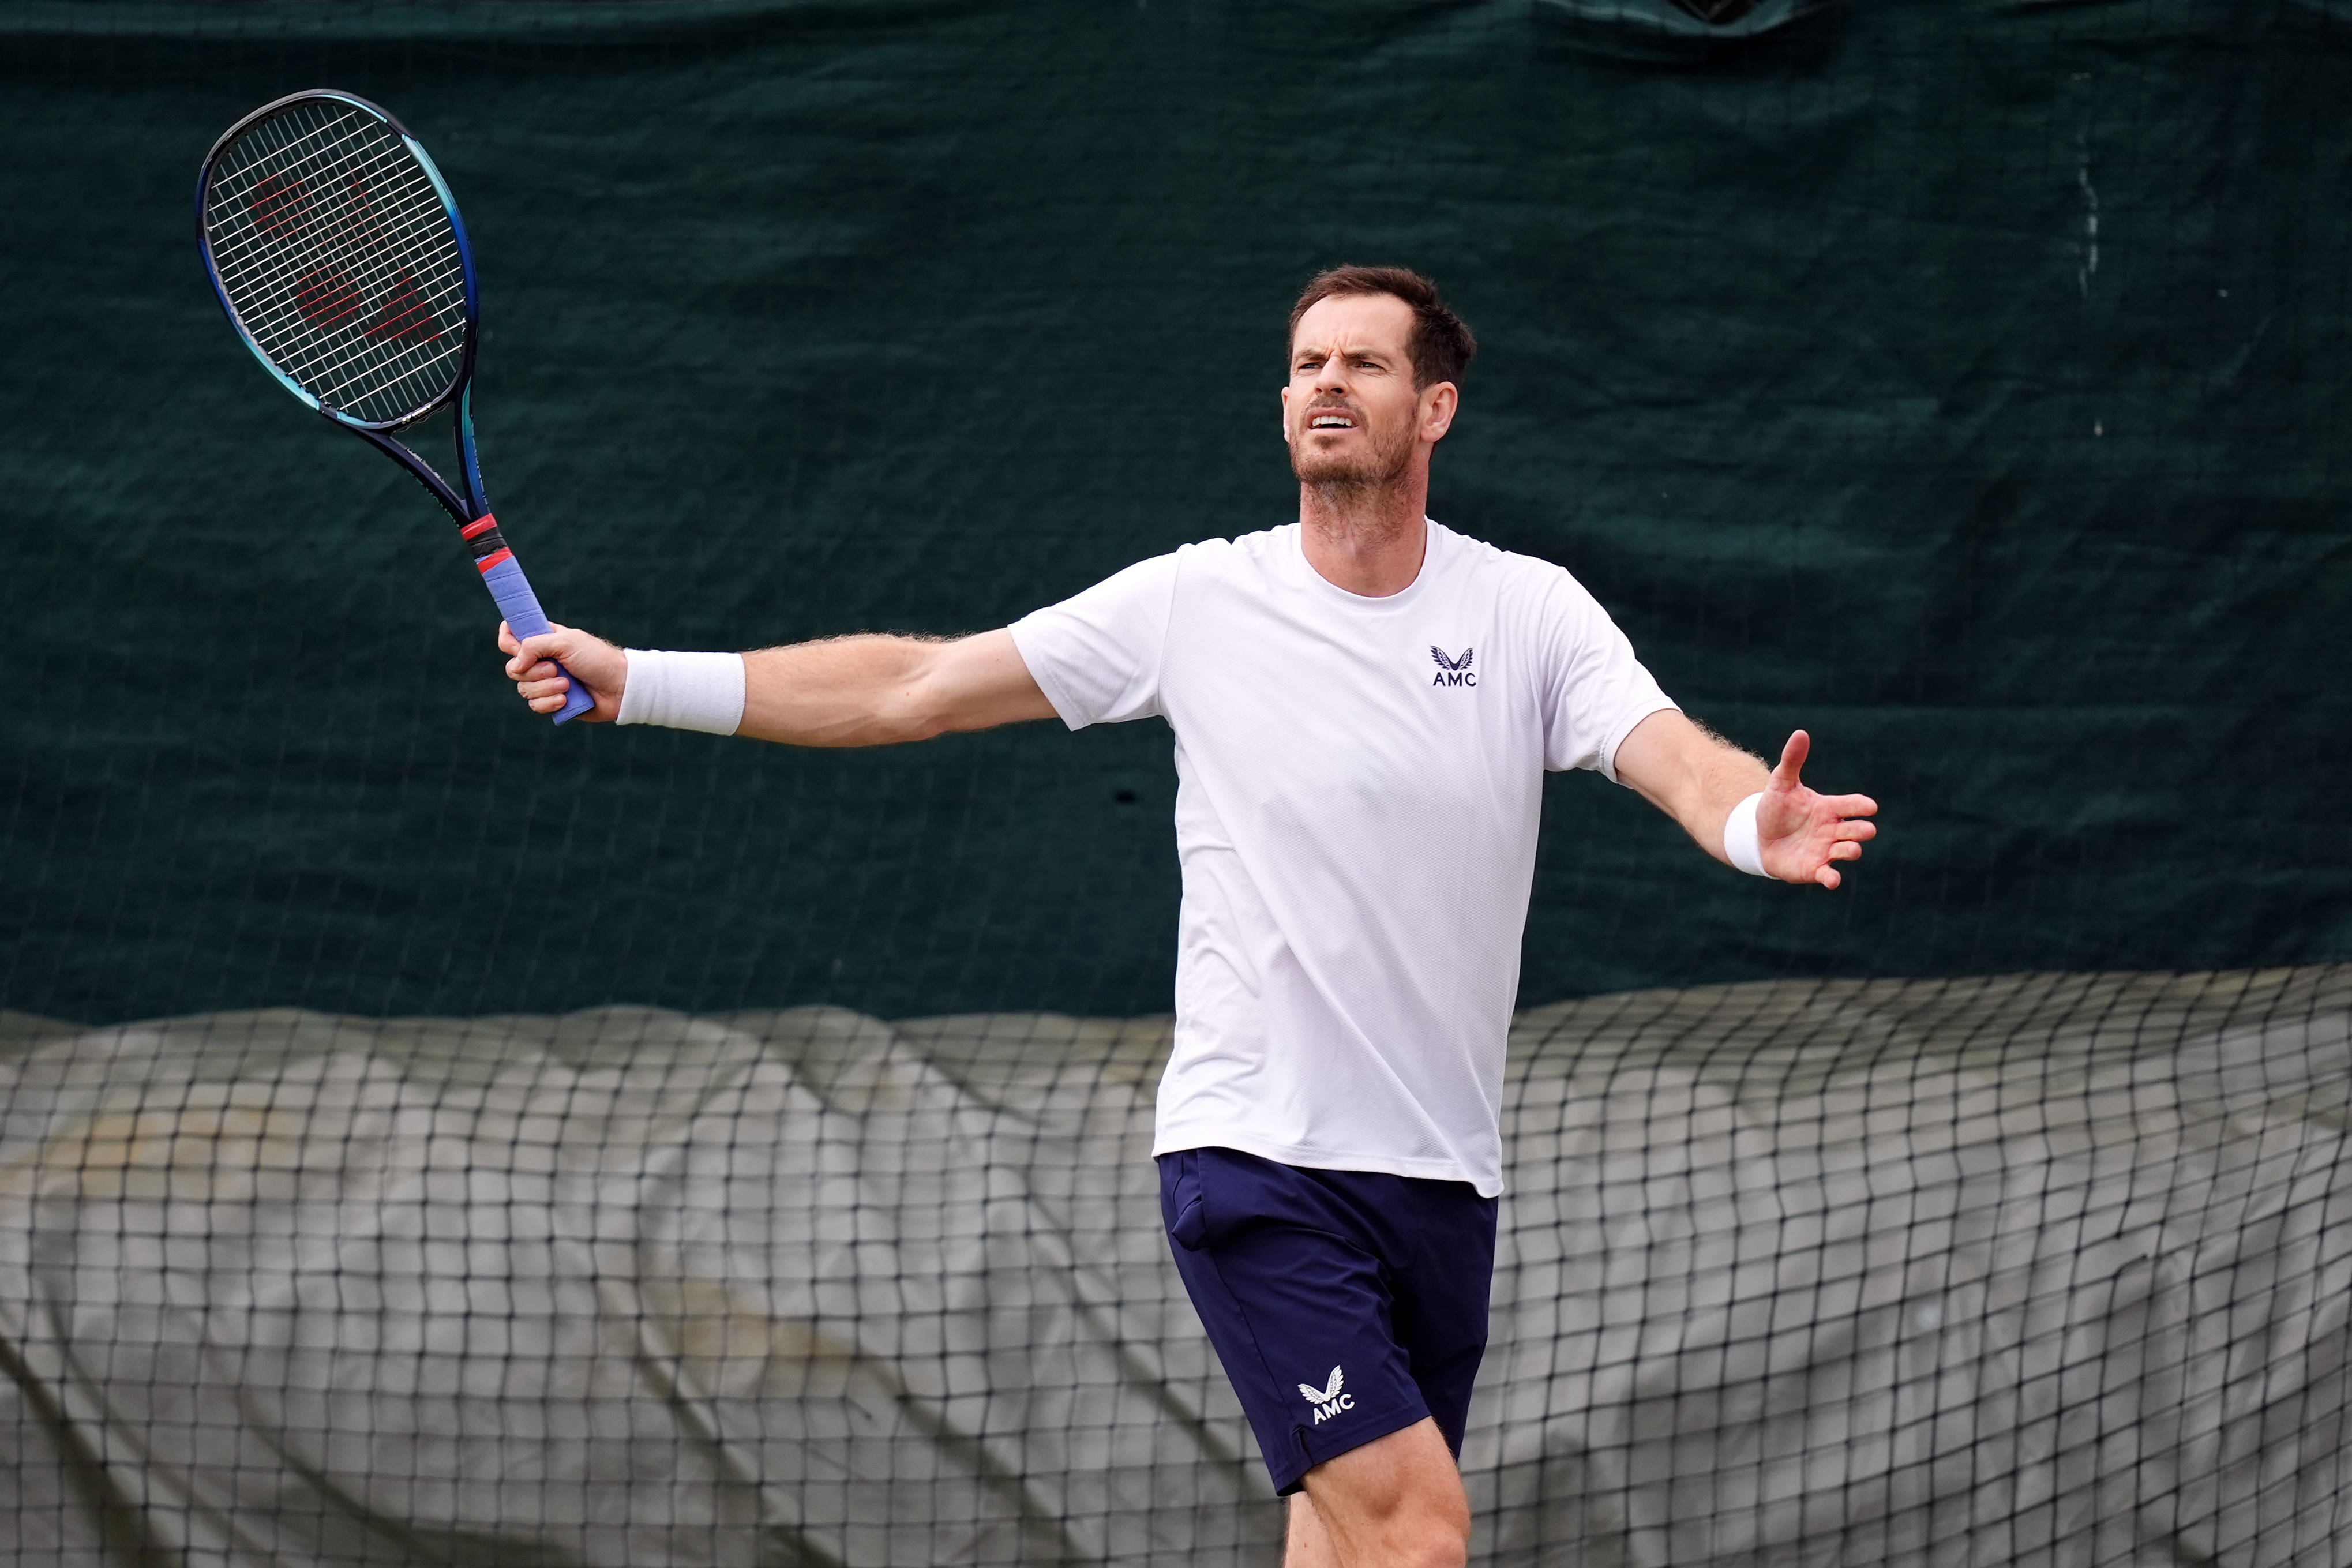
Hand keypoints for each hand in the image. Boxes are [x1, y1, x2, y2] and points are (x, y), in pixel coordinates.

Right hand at [498, 621, 625, 720]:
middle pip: (513, 668)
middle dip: (533, 671)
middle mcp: (541, 660)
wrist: (620, 687)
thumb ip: (534, 646)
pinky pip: (535, 706)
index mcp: (544, 640)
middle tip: (556, 669)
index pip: (510, 636)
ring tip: (568, 685)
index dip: (508, 642)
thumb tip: (514, 665)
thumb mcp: (566, 642)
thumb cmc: (597, 659)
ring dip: (546, 688)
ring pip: (524, 689)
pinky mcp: (553, 702)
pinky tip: (566, 700)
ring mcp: (546, 682)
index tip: (517, 647)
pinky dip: (550, 703)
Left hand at [1758, 730, 1876, 888]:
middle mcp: (1832, 829)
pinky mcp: (1813, 869)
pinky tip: (1833, 880)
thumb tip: (1800, 732)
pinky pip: (1828, 874)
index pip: (1852, 805)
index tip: (1869, 806)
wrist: (1756, 836)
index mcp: (1829, 808)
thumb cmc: (1775, 809)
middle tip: (1865, 829)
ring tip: (1850, 850)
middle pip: (1855, 830)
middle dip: (1862, 830)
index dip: (1861, 806)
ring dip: (1851, 851)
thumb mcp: (1781, 783)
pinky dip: (1832, 878)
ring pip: (1847, 851)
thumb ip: (1792, 761)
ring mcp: (1825, 850)